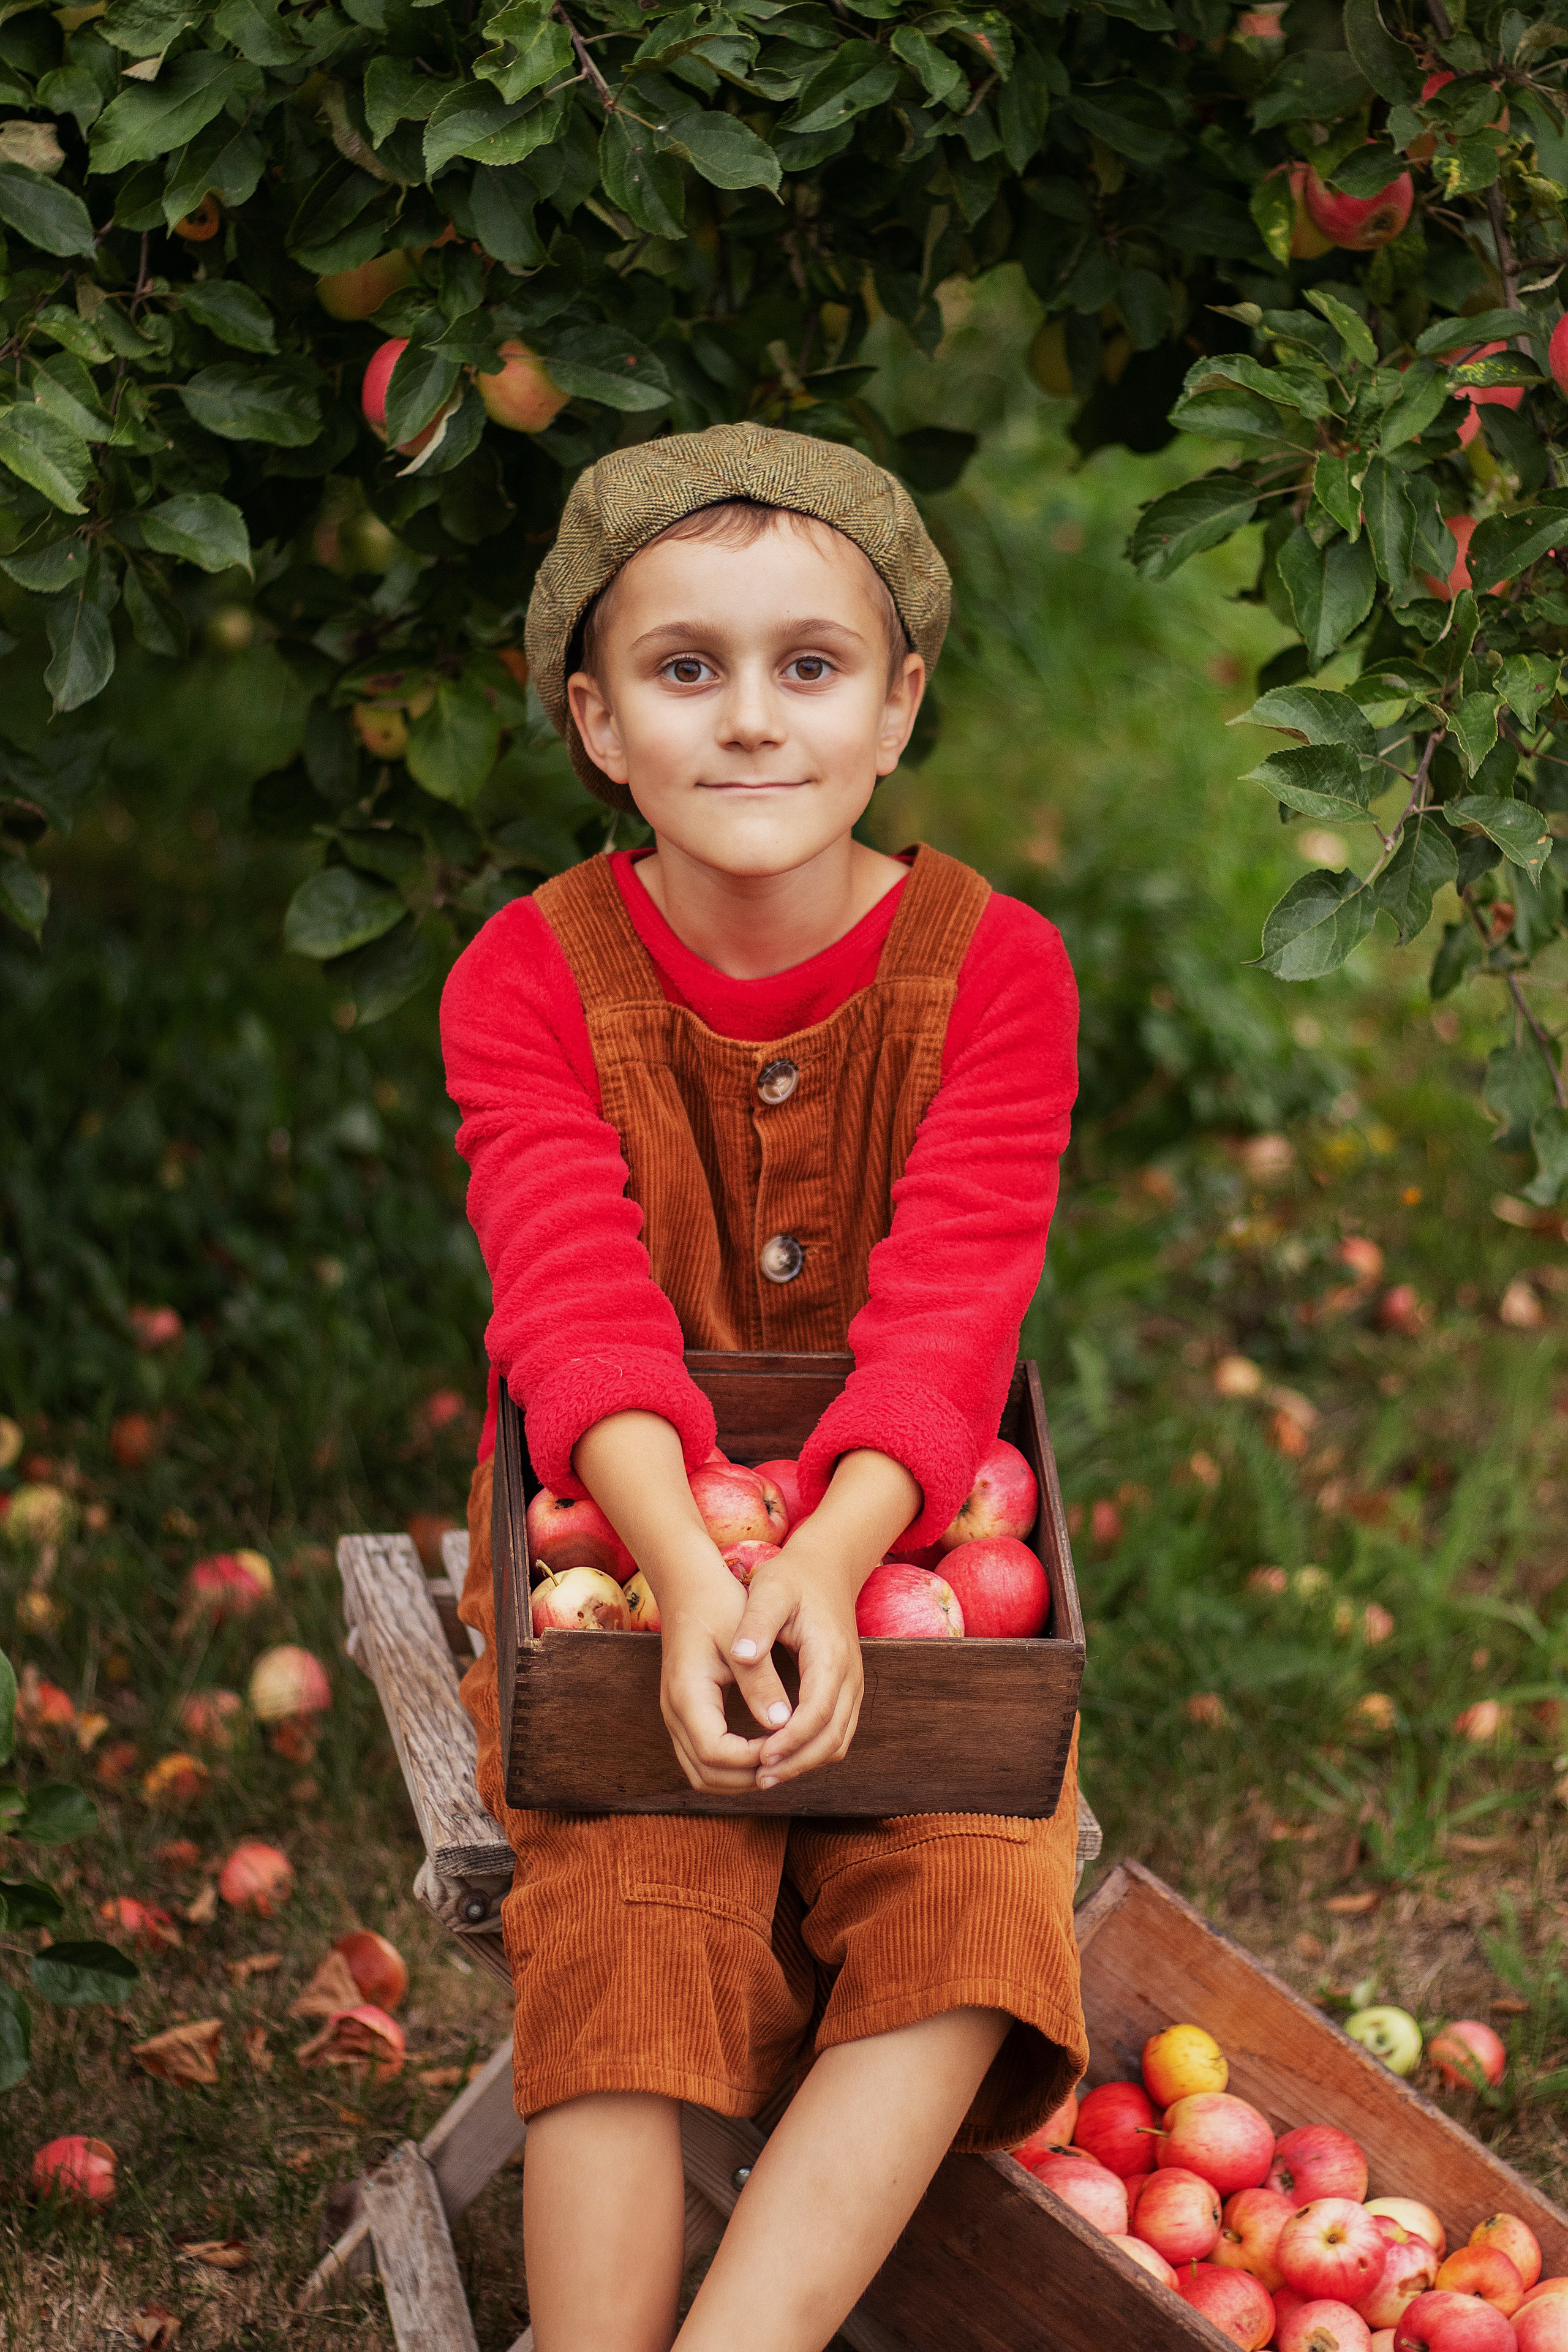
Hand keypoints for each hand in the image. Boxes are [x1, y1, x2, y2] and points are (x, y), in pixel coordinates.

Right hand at [658, 1567, 775, 1792]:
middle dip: (749, 1777)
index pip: (715, 1752)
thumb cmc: (717, 1605)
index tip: (787, 1742)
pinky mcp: (684, 1715)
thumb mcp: (742, 1638)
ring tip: (779, 1759)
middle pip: (706, 1774)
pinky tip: (762, 1751)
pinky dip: (731, 1767)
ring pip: (702, 1773)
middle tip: (789, 1759)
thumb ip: (760, 1681)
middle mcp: (673, 1712)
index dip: (753, 1758)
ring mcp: (675, 1716)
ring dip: (740, 1778)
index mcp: (686, 1692)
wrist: (688, 1586)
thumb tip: (782, 1724)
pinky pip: (702, 1758)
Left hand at [727, 1541, 864, 1789]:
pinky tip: (780, 1756)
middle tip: (758, 1778)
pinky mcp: (845, 1691)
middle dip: (797, 1762)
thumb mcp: (770, 1591)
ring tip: (763, 1775)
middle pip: (833, 1738)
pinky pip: (836, 1734)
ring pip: (838, 1742)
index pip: (817, 1712)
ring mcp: (852, 1686)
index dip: (791, 1741)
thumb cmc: (793, 1579)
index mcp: (830, 1654)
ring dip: (804, 1763)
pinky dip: (812, 1752)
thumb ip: (756, 1624)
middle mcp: (849, 1676)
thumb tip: (741, 1656)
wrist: (827, 1569)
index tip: (760, 1757)